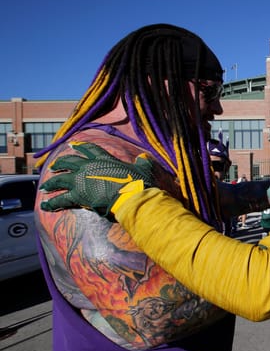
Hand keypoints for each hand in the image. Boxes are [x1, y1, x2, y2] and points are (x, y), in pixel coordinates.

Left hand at [40, 142, 154, 217]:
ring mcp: (80, 181)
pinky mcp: (77, 196)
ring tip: (44, 187)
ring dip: (51, 183)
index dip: (80, 146)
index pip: (89, 149)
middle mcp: (88, 167)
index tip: (72, 145)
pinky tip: (44, 205)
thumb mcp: (143, 169)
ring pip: (60, 179)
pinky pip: (60, 199)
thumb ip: (142, 162)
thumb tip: (144, 157)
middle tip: (53, 166)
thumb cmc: (138, 183)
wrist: (131, 196)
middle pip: (69, 162)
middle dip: (60, 163)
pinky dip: (51, 203)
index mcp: (103, 159)